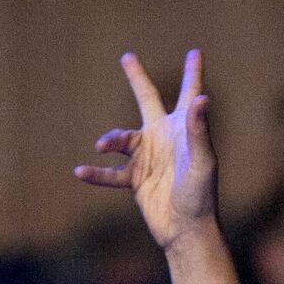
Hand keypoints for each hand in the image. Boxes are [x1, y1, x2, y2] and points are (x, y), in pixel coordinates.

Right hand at [74, 50, 216, 251]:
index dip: (191, 74)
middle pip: (146, 99)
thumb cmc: (201, 195)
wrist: (187, 231)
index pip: (189, 95)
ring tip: (102, 146)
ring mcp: (147, 158)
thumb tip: (201, 98)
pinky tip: (81, 171)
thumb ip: (198, 130)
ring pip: (121, 139)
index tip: (194, 52)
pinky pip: (111, 174)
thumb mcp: (202, 161)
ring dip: (110, 141)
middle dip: (137, 78)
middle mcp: (163, 138)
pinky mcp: (135, 180)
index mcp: (183, 130)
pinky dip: (96, 173)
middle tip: (127, 57)